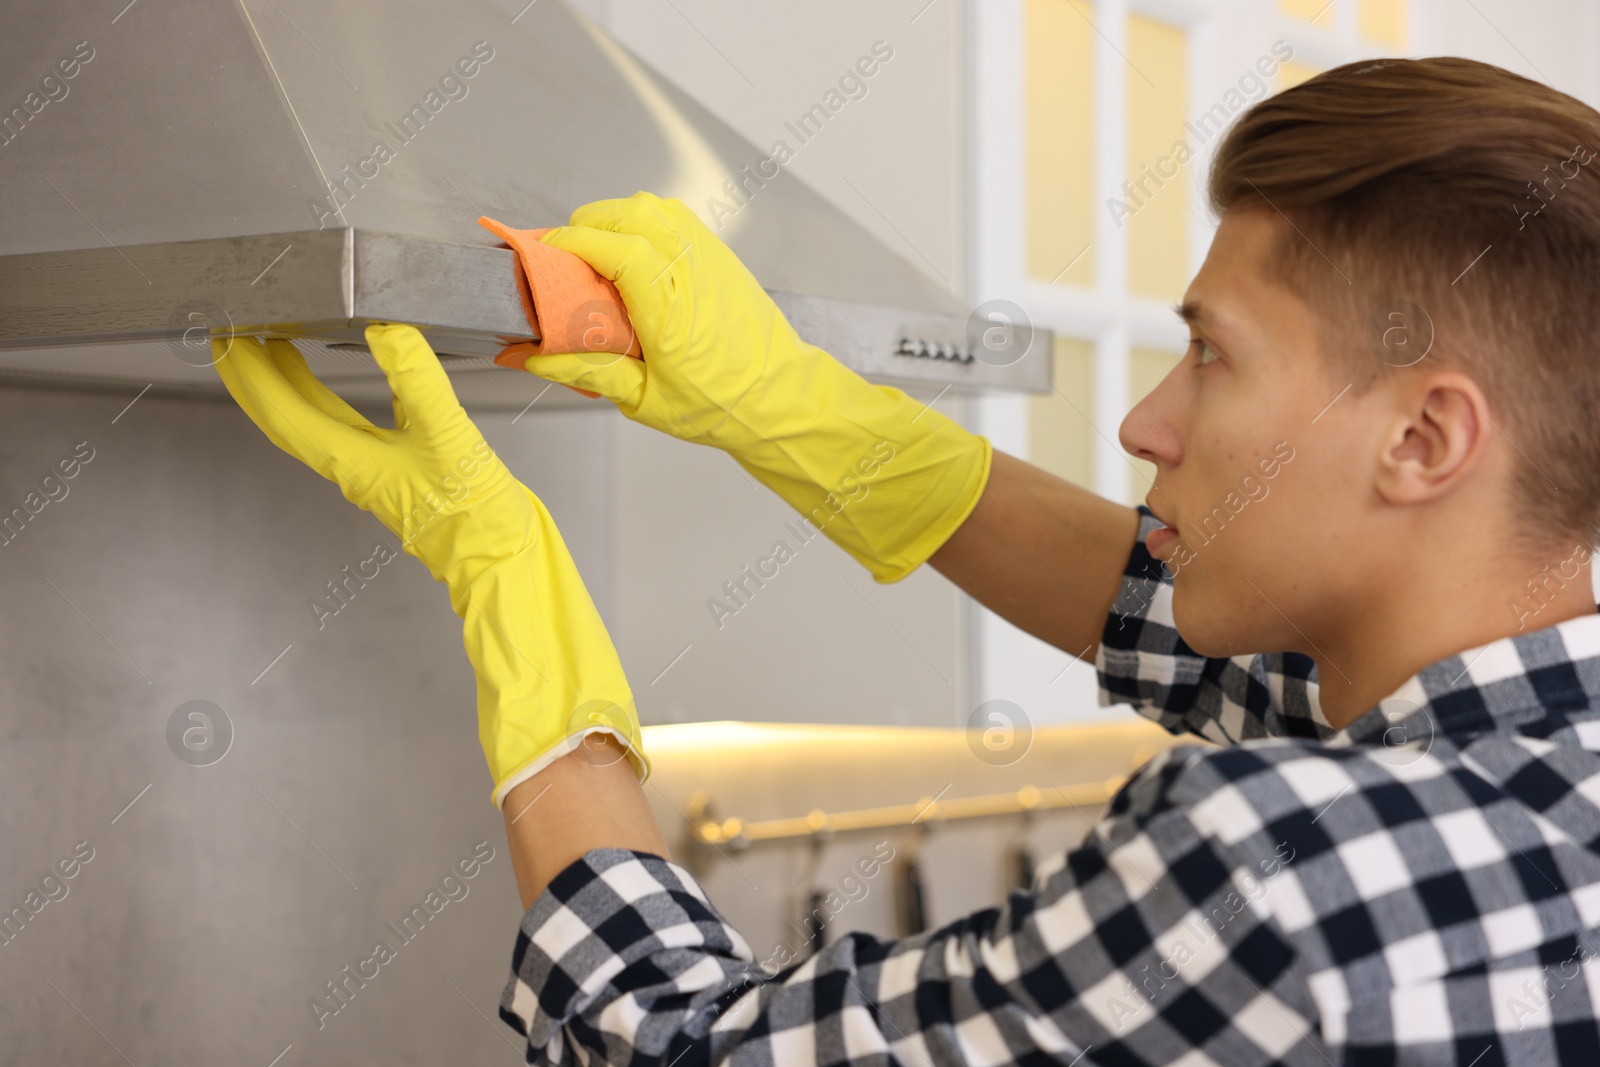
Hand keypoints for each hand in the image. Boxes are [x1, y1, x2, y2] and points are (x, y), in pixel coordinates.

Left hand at [215, 325, 646, 804]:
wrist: (505, 562)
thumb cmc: (475, 519)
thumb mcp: (449, 438)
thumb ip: (417, 382)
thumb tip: (387, 331)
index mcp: (352, 461)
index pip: (283, 411)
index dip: (250, 373)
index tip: (226, 335)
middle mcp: (354, 466)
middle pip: (289, 415)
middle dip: (258, 375)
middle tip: (235, 332)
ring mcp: (377, 468)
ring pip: (319, 419)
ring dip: (294, 382)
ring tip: (280, 343)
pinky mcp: (404, 467)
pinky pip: (359, 421)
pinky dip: (346, 392)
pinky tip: (366, 370)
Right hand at [502, 192, 992, 582]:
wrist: (782, 401)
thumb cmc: (722, 405)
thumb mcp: (643, 400)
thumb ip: (586, 370)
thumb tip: (532, 356)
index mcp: (672, 308)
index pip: (616, 248)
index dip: (572, 242)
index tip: (543, 252)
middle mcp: (694, 272)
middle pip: (631, 213)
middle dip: (588, 225)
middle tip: (564, 258)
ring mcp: (712, 258)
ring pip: (654, 207)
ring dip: (617, 219)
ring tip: (597, 255)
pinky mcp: (722, 256)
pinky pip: (676, 217)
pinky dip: (645, 223)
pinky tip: (633, 256)